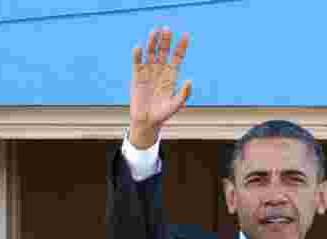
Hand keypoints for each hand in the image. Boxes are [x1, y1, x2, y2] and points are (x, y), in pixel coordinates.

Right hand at [129, 27, 191, 147]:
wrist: (146, 122)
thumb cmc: (163, 114)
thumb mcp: (176, 105)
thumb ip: (183, 94)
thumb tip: (189, 81)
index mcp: (171, 75)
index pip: (177, 56)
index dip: (181, 46)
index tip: (185, 35)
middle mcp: (160, 71)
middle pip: (163, 51)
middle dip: (165, 40)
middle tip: (167, 29)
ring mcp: (148, 73)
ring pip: (150, 53)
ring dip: (152, 43)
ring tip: (153, 32)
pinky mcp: (137, 77)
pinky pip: (137, 63)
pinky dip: (137, 55)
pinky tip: (138, 47)